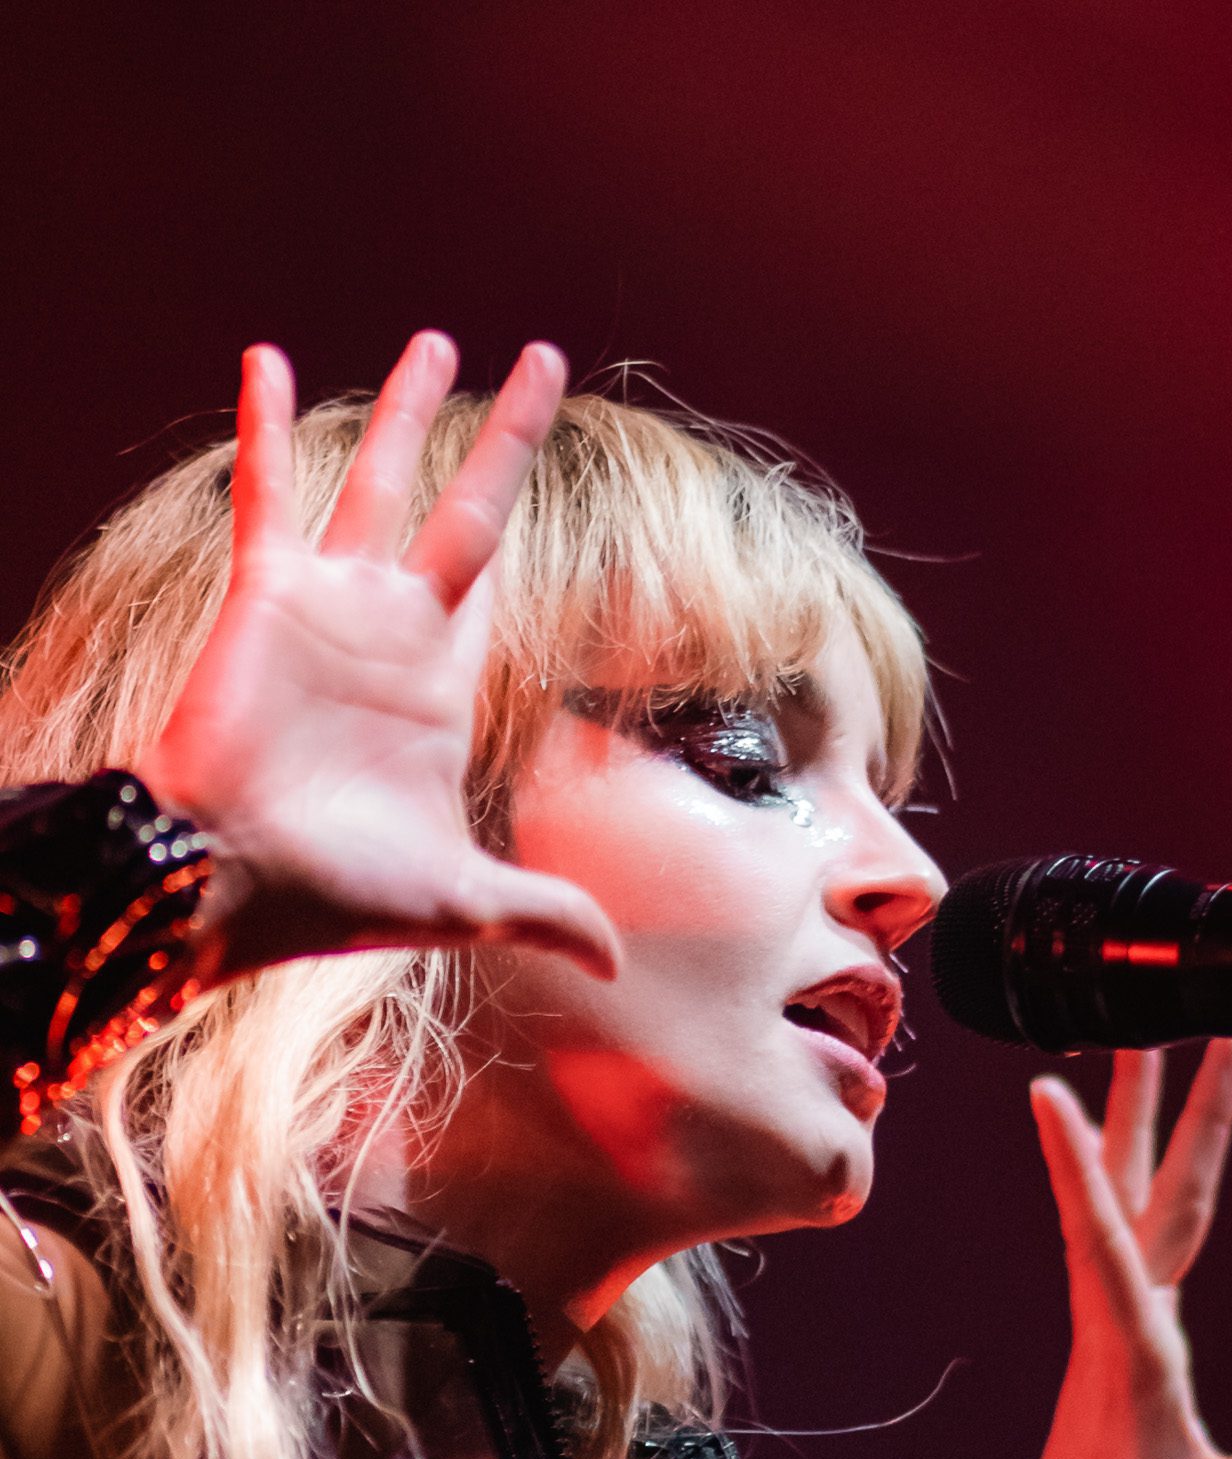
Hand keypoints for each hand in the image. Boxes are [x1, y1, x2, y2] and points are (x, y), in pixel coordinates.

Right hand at [136, 332, 621, 985]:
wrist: (236, 883)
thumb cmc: (338, 894)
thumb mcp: (465, 901)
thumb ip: (543, 912)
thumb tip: (612, 959)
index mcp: (439, 686)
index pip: (497, 584)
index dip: (525, 533)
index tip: (552, 481)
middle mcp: (393, 631)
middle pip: (466, 510)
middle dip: (503, 440)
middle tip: (543, 360)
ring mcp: (333, 606)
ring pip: (381, 481)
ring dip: (407, 412)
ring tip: (439, 341)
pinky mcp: (270, 595)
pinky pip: (272, 494)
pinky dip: (268, 427)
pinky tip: (267, 357)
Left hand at [970, 1041, 1231, 1458]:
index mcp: (1130, 1354)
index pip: (1104, 1239)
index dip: (1080, 1165)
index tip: (1051, 1092)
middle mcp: (1119, 1331)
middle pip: (1138, 1195)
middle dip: (1152, 1109)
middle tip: (1160, 1026)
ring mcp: (1123, 1340)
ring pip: (1141, 1213)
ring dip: (1153, 1136)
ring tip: (1164, 1061)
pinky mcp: (1133, 1360)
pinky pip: (1144, 1253)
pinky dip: (1153, 1200)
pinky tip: (1168, 1183)